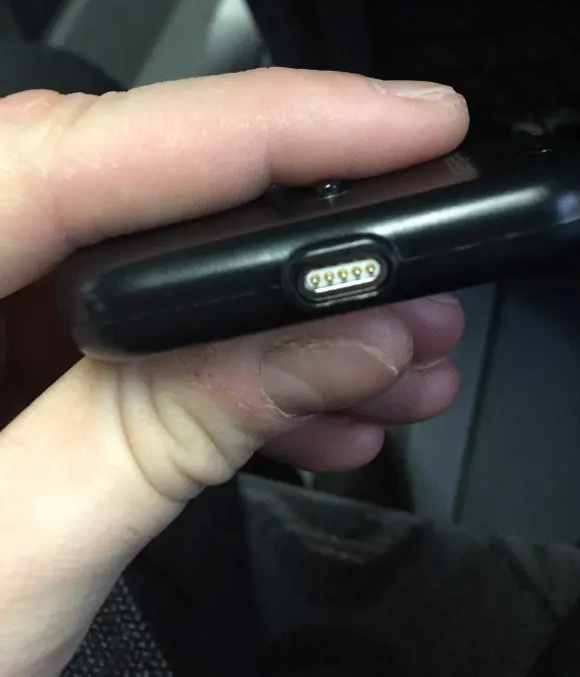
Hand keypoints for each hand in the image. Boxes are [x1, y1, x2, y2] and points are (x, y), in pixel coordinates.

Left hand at [0, 67, 467, 675]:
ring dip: (281, 313)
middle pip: (131, 186)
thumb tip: (334, 334)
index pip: (84, 151)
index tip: (409, 124)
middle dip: (300, 233)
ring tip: (393, 359)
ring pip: (146, 260)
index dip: (272, 127)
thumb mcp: (4, 573)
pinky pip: (126, 326)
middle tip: (419, 260)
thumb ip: (168, 431)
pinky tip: (315, 408)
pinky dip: (225, 364)